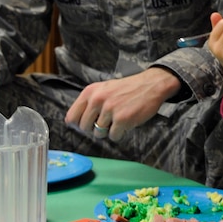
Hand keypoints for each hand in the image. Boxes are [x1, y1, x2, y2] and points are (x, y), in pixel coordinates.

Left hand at [65, 67, 180, 141]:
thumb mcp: (104, 89)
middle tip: (106, 123)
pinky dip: (119, 134)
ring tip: (117, 121)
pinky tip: (126, 123)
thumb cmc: (127, 89)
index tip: (87, 124)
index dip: (79, 124)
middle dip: (94, 129)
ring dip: (108, 131)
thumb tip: (75, 122)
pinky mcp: (122, 119)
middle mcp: (97, 100)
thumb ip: (90, 102)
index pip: (71, 117)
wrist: (150, 85)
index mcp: (90, 92)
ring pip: (98, 133)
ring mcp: (109, 110)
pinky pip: (113, 136)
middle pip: (84, 128)